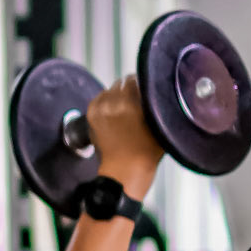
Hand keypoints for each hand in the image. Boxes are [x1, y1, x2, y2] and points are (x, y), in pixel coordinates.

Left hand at [86, 76, 163, 193]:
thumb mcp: (159, 124)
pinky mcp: (91, 115)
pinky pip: (98, 98)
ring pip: (109, 90)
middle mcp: (113, 102)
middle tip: (135, 98)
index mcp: (131, 102)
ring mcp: (100, 108)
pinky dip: (105, 101)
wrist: (125, 171)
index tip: (146, 87)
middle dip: (129, 88)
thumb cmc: (147, 152)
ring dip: (116, 95)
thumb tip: (155, 90)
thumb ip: (156, 104)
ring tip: (124, 106)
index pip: (134, 79)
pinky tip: (113, 110)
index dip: (142, 82)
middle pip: (121, 82)